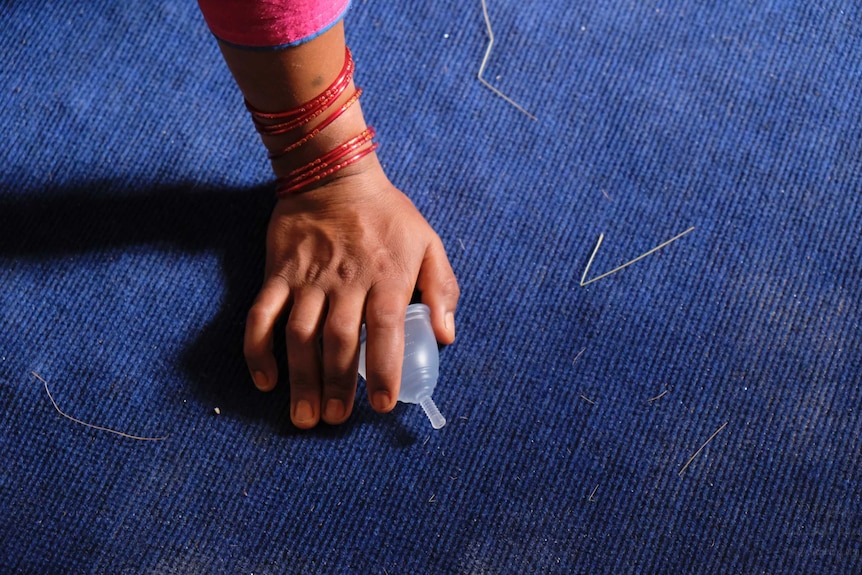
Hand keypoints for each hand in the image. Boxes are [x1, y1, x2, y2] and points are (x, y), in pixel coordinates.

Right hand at [243, 160, 459, 428]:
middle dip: (337, 385)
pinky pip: (261, 315)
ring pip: (299, 335)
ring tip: (305, 415)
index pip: (385, 329)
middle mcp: (345, 281)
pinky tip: (265, 380)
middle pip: (338, 341)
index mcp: (386, 276)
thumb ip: (442, 289)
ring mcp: (307, 278)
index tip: (383, 406)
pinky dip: (258, 350)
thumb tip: (446, 336)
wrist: (333, 175)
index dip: (384, 370)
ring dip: (301, 378)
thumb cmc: (387, 215)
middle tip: (335, 420)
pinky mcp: (277, 273)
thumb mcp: (428, 243)